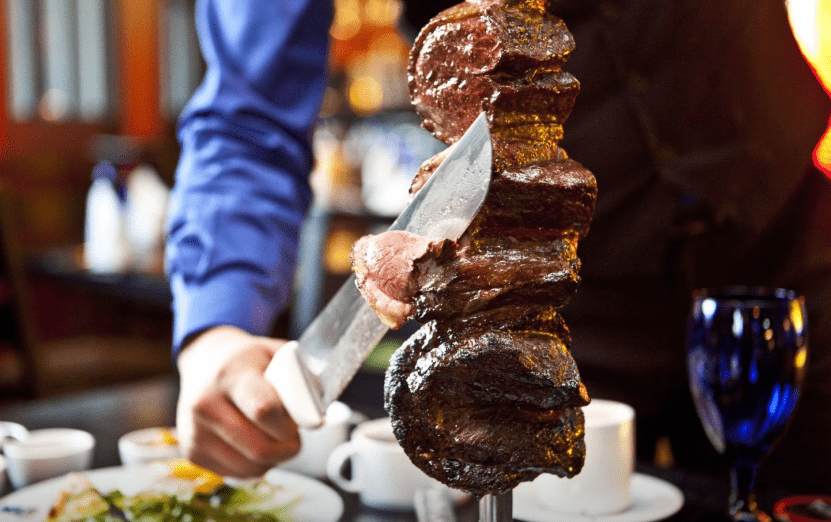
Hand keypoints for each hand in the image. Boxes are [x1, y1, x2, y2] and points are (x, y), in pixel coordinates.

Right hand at [175, 325, 300, 477]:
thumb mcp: (276, 353)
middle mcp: (205, 403)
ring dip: (273, 460)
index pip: (264, 410)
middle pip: (259, 448)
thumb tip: (318, 411)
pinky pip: (236, 474)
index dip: (288, 426)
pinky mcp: (191, 451)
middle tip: (293, 438)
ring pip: (249, 467)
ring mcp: (195, 430)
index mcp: (231, 374)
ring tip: (274, 439)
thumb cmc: (249, 360)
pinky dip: (254, 466)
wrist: (205, 361)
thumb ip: (301, 377)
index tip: (297, 424)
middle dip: (287, 449)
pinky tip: (254, 445)